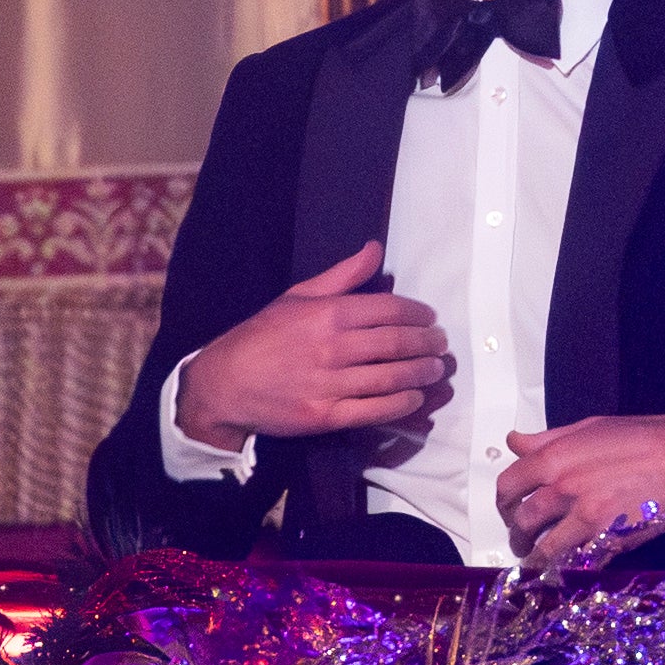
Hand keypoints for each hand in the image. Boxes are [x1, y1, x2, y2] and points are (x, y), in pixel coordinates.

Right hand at [177, 241, 453, 453]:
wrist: (224, 384)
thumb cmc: (263, 336)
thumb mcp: (297, 296)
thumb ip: (342, 275)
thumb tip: (376, 249)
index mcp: (328, 313)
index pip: (389, 309)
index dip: (418, 314)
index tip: (430, 318)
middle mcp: (332, 347)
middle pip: (397, 343)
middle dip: (427, 343)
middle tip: (440, 344)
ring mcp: (329, 384)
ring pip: (391, 377)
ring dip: (421, 373)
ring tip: (435, 369)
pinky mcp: (325, 416)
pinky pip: (374, 410)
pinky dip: (401, 404)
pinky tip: (414, 398)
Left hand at [493, 416, 664, 569]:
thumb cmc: (643, 436)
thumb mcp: (591, 427)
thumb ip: (548, 438)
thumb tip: (515, 442)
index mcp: (555, 457)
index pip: (508, 485)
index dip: (504, 502)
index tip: (509, 510)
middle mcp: (563, 487)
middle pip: (521, 521)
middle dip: (516, 535)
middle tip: (521, 541)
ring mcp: (584, 516)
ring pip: (543, 549)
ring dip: (536, 558)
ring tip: (538, 562)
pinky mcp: (607, 539)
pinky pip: (577, 562)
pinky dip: (570, 567)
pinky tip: (570, 566)